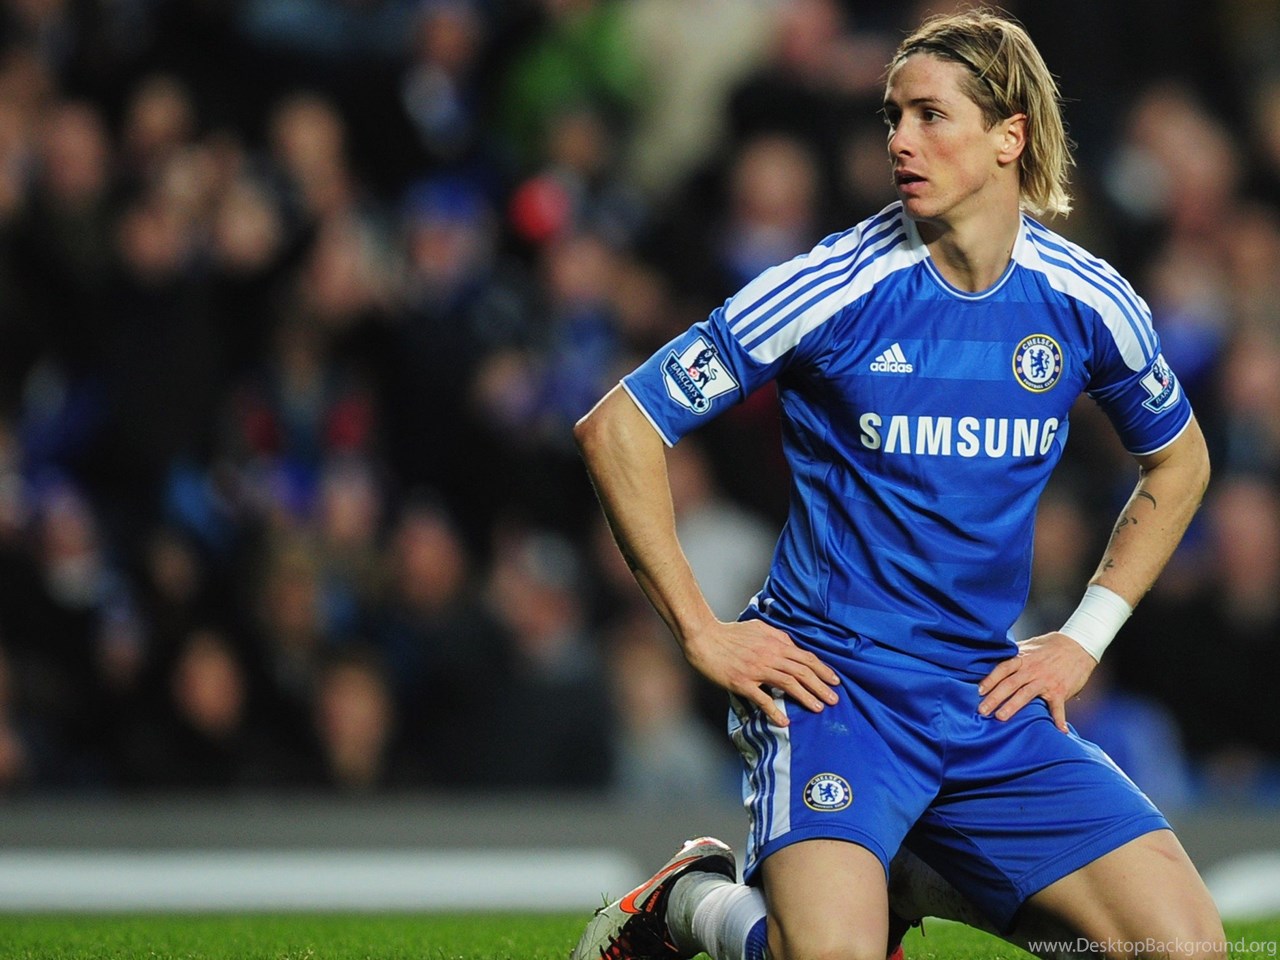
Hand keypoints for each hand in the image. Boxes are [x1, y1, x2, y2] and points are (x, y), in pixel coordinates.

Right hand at [682, 619, 839, 726]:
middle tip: (834, 699)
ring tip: (818, 708)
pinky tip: (784, 721)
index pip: (806, 657)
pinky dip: (775, 711)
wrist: (704, 638)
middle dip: (821, 686)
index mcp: (775, 643)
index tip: (835, 681)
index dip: (823, 670)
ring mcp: (756, 670)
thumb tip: (791, 644)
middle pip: (802, 672)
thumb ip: (777, 636)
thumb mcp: (758, 627)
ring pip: (788, 684)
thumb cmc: (730, 632)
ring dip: (806, 697)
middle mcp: (769, 656)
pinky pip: (762, 699)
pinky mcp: (742, 682)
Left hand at [977, 632, 1096, 731]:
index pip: (1003, 669)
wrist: (1078, 646)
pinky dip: (1059, 719)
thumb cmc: (1051, 646)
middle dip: (995, 698)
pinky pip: (1058, 707)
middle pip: (1010, 684)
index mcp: (1023, 659)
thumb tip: (994, 660)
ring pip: (1026, 695)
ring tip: (1000, 717)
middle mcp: (1032, 670)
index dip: (990, 680)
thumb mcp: (1029, 646)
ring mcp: (1046, 681)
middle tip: (982, 710)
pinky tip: (1059, 730)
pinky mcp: (1061, 690)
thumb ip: (1014, 655)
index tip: (979, 691)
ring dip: (1013, 706)